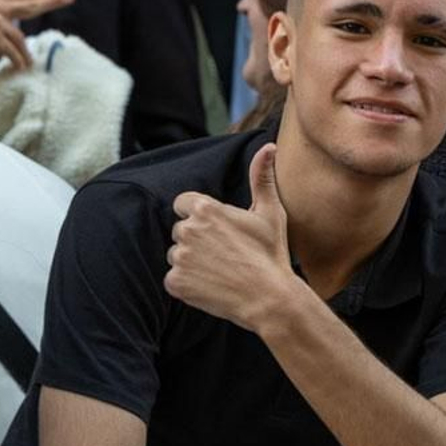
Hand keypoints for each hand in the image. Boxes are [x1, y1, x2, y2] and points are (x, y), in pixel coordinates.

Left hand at [165, 143, 299, 336]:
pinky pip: (173, 279)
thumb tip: (268, 147)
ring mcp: (179, 257)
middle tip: (224, 255)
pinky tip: (211, 287)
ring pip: (176, 255)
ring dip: (191, 263)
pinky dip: (188, 284)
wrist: (270, 298)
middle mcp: (187, 230)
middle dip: (196, 241)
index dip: (199, 217)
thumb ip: (262, 177)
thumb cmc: (271, 255)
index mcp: (206, 208)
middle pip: (180, 231)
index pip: (183, 204)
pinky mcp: (175, 282)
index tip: (217, 231)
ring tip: (219, 272)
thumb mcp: (270, 212)